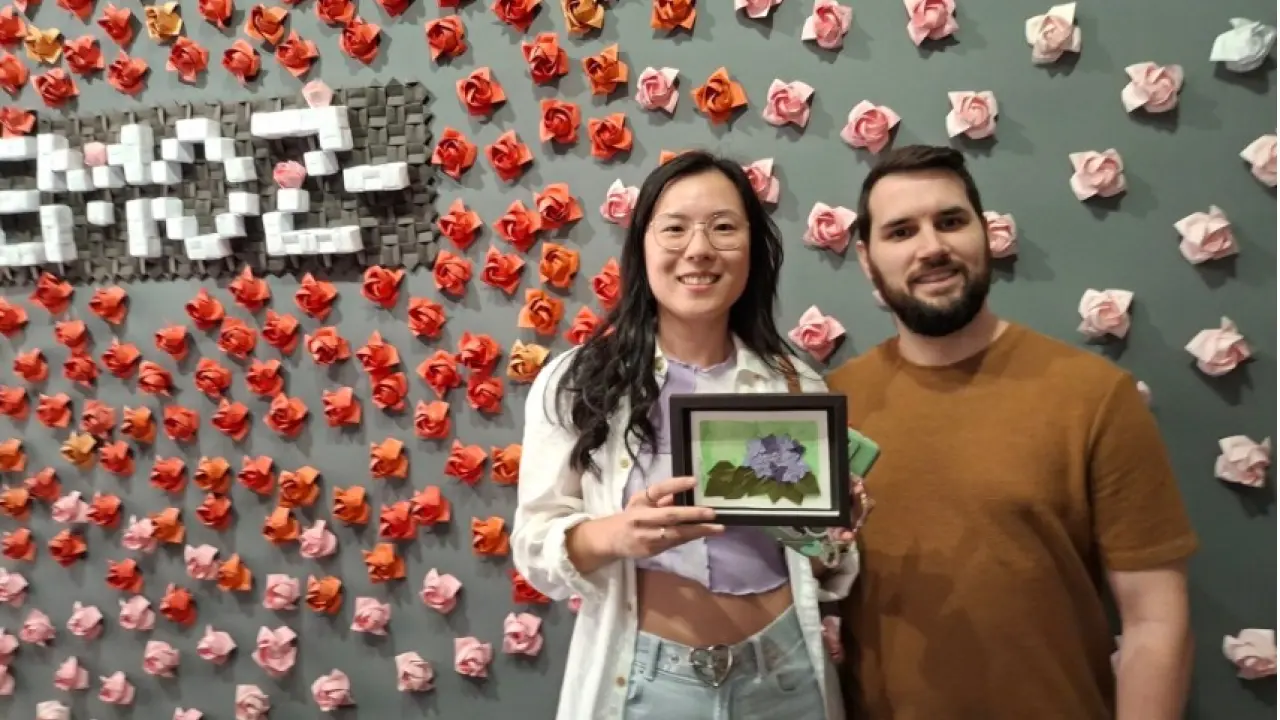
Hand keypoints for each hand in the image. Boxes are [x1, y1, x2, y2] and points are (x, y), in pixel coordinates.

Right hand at [589, 476, 724, 561]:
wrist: (611, 540)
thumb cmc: (630, 516)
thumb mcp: (641, 500)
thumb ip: (661, 496)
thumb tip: (683, 490)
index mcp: (640, 502)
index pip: (658, 490)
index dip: (676, 485)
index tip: (695, 480)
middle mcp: (642, 519)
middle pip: (670, 516)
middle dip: (694, 514)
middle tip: (713, 513)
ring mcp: (647, 537)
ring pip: (676, 534)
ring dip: (698, 531)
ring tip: (718, 529)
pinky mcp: (651, 551)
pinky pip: (674, 543)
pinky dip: (690, 538)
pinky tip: (704, 534)